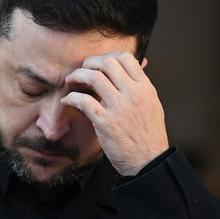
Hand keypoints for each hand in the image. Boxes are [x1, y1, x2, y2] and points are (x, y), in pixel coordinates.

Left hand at [60, 52, 168, 175]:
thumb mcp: (152, 104)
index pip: (126, 58)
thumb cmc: (148, 134)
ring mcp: (119, 108)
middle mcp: (134, 94)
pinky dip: (71, 98)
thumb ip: (140, 86)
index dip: (107, 56)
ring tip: (71, 81)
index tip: (97, 64)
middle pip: (107, 63)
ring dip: (77, 76)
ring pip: (93, 77)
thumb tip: (137, 65)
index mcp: (145, 88)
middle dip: (89, 63)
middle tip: (82, 70)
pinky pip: (83, 101)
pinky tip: (67, 101)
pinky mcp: (105, 122)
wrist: (148, 162)